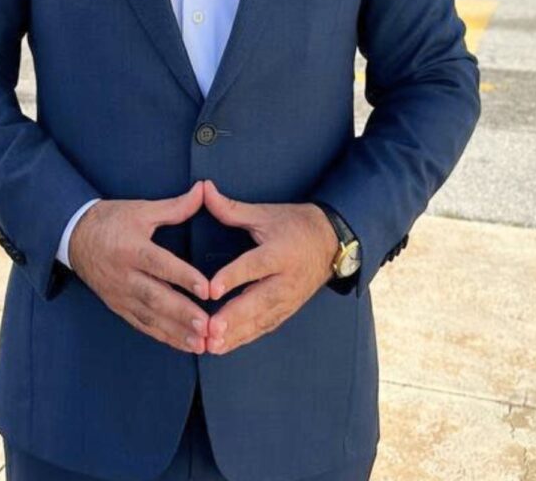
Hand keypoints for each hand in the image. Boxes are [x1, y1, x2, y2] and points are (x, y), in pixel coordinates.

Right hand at [68, 180, 212, 354]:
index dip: (183, 277)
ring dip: (176, 332)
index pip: (159, 265)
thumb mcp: (141, 209)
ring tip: (201, 343)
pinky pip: (141, 324)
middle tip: (207, 326)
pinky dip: (162, 336)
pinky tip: (183, 344)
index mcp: (131, 248)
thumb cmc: (111, 221)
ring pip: (149, 317)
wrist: (73, 236)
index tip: (207, 289)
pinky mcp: (117, 305)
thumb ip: (175, 206)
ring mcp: (119, 294)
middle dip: (182, 314)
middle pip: (155, 297)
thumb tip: (203, 190)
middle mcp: (124, 275)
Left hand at [202, 180, 339, 355]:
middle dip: (234, 318)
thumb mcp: (266, 213)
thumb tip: (204, 189)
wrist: (331, 242)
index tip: (211, 290)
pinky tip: (223, 346)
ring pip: (260, 320)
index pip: (254, 267)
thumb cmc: (295, 225)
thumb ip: (231, 208)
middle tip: (210, 330)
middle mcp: (285, 280)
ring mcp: (288, 299)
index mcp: (280, 252)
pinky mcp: (287, 310)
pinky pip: (264, 327)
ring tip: (211, 345)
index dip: (232, 278)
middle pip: (258, 301)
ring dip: (236, 335)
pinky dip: (244, 338)